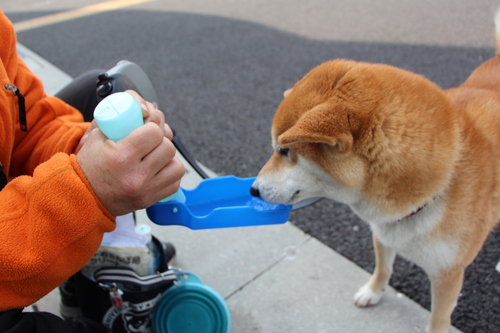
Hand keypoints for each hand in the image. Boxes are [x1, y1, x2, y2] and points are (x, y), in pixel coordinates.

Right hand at [76, 92, 183, 215]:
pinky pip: (175, 183)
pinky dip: (168, 173)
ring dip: (168, 158)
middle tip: (150, 140)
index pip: (154, 132)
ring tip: (154, 155)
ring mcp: (145, 191)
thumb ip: (119, 115)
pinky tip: (157, 168)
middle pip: (168, 148)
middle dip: (161, 140)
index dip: (153, 125)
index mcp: (121, 157)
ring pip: (176, 166)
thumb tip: (146, 106)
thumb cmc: (90, 163)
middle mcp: (136, 177)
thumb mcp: (97, 135)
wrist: (82, 196)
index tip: (146, 126)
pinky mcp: (150, 201)